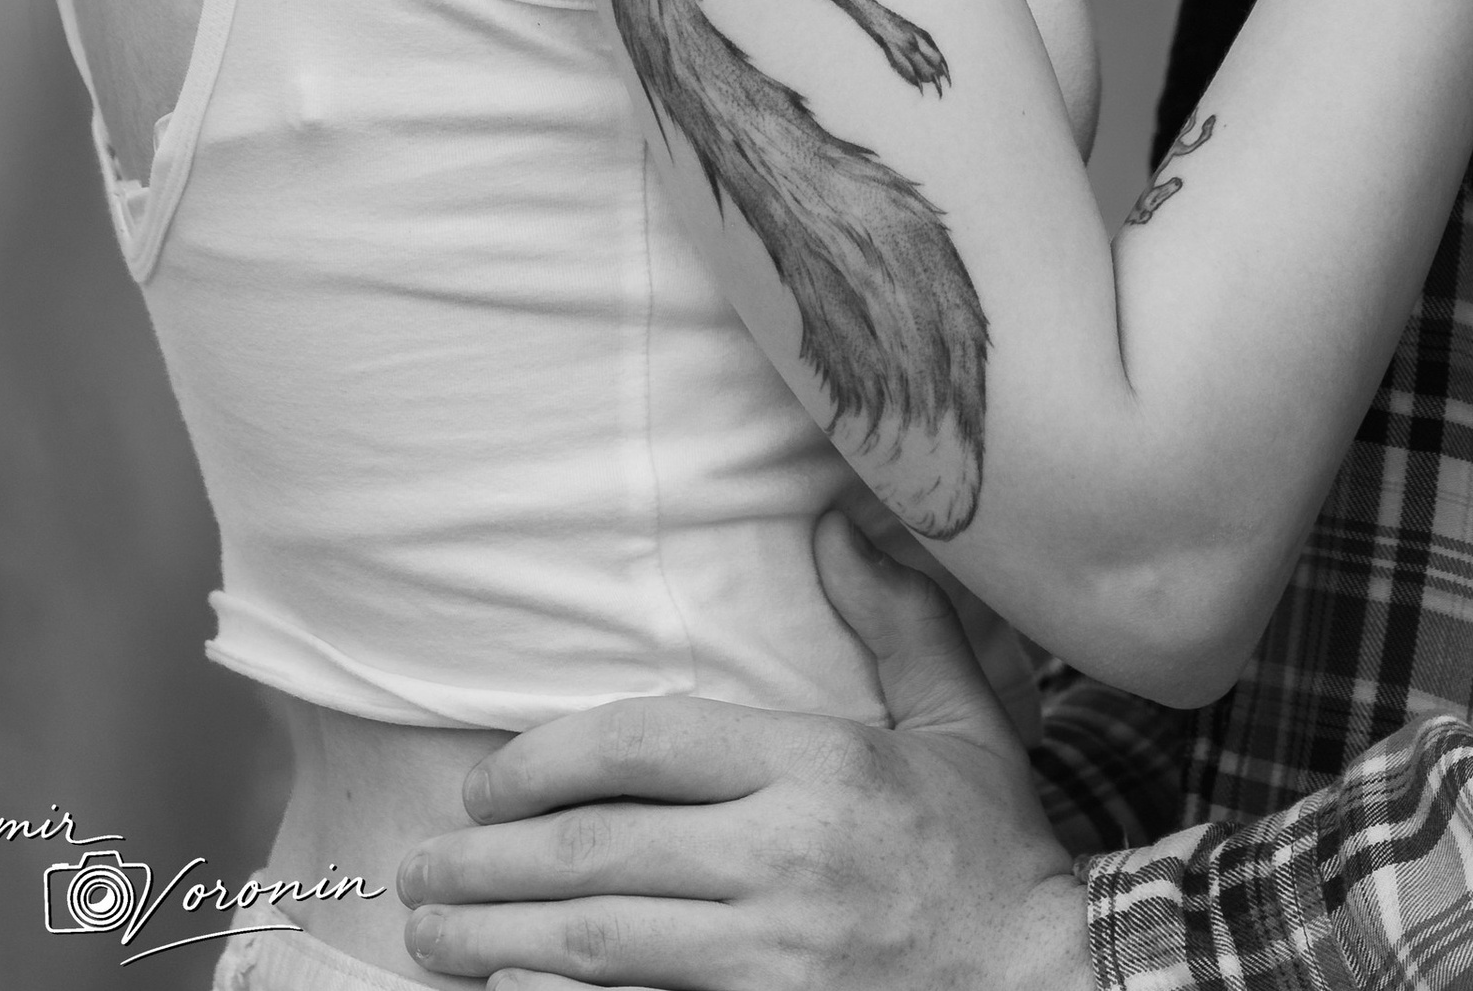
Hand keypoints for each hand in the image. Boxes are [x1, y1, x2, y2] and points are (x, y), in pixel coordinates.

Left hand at [398, 514, 1090, 989]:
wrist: (1054, 990)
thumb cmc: (994, 858)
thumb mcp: (962, 726)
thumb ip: (897, 625)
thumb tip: (836, 527)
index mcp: (820, 769)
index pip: (646, 744)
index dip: (546, 760)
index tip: (485, 784)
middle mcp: (784, 861)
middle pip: (598, 851)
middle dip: (488, 861)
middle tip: (418, 868)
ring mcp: (771, 960)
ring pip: (598, 945)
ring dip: (496, 941)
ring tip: (431, 936)